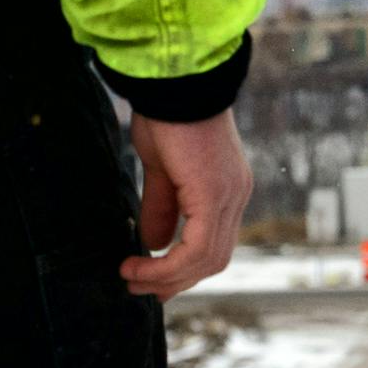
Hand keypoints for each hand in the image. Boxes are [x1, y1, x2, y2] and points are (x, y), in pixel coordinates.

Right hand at [119, 109, 252, 300]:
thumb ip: (162, 205)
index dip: (183, 268)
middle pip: (213, 259)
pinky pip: (196, 249)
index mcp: (227, 189)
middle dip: (174, 280)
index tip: (148, 278)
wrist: (175, 81)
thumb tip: (153, 242)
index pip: (213, 244)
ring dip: (166, 278)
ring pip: (206, 260)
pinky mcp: (215, 195)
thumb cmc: (166, 115)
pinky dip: (167, 266)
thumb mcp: (161, 168)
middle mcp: (236, 196)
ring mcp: (230, 196)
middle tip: (137, 286)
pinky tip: (138, 264)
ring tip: (131, 277)